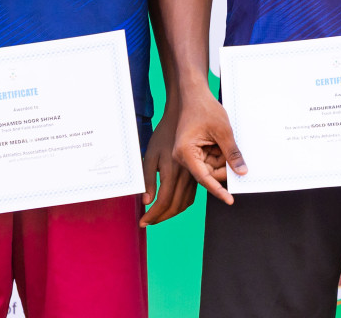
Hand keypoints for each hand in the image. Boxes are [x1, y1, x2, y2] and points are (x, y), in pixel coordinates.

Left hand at [140, 110, 196, 225]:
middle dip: (161, 218)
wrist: (182, 118)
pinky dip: (181, 205)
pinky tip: (172, 205)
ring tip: (158, 216)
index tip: (143, 222)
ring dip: (171, 213)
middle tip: (149, 222)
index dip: (153, 215)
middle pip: (175, 206)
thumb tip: (147, 201)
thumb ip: (148, 179)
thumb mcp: (150, 155)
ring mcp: (193, 175)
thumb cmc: (163, 134)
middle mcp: (186, 176)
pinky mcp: (197, 172)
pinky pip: (191, 196)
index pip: (164, 202)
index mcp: (172, 172)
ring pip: (185, 203)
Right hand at [173, 92, 246, 204]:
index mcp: (185, 152)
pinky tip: (220, 142)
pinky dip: (218, 155)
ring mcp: (187, 155)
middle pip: (208, 174)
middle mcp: (183, 157)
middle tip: (232, 152)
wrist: (194, 94)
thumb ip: (232, 153)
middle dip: (223, 166)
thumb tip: (241, 172)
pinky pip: (209, 161)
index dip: (218, 190)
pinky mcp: (193, 152)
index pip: (204, 177)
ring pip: (210, 168)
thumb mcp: (223, 130)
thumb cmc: (204, 108)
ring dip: (221, 159)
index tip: (230, 200)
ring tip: (223, 141)